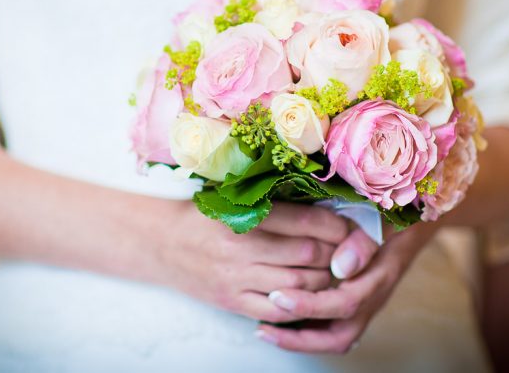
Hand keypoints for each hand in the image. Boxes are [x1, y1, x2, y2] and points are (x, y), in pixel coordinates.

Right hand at [159, 201, 349, 323]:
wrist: (159, 242)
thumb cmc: (201, 214)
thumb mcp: (233, 197)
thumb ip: (274, 202)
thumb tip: (325, 207)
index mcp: (243, 214)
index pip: (305, 222)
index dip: (335, 226)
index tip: (349, 226)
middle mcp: (241, 248)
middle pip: (308, 255)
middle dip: (335, 253)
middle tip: (347, 250)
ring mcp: (236, 278)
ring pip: (299, 285)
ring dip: (323, 280)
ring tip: (331, 271)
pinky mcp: (232, 301)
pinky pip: (277, 311)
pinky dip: (299, 305)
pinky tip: (308, 295)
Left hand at [255, 221, 438, 353]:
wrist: (416, 217)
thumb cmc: (398, 210)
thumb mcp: (386, 216)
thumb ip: (365, 239)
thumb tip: (341, 267)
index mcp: (380, 276)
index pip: (345, 304)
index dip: (310, 305)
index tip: (278, 297)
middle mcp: (373, 296)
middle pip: (339, 335)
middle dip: (300, 337)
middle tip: (264, 329)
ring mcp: (365, 302)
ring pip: (335, 335)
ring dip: (301, 339)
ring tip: (265, 331)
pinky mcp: (356, 299)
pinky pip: (332, 325)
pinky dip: (307, 327)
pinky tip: (278, 319)